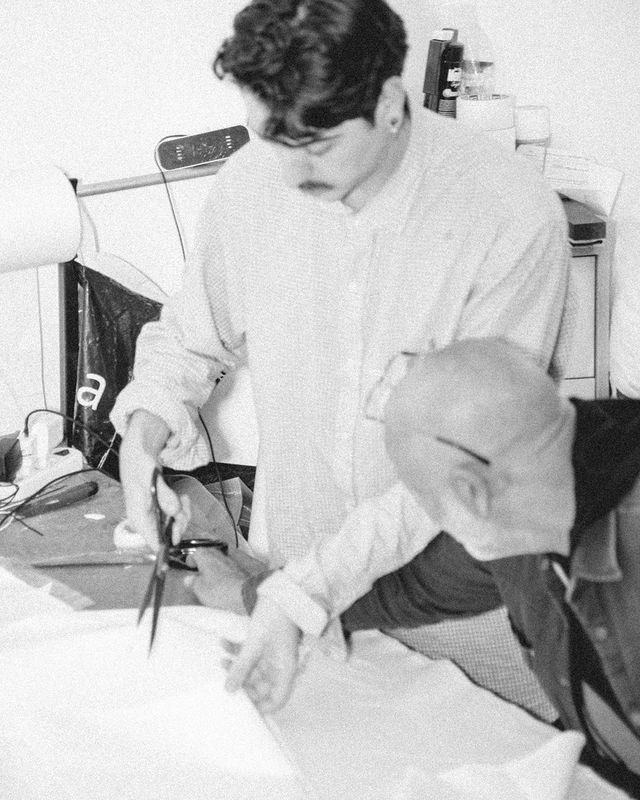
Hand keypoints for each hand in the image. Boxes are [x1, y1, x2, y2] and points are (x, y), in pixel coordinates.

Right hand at [118, 409, 189, 548]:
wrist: (139, 451)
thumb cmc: (138, 464)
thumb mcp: (151, 478)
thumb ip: (163, 496)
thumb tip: (173, 513)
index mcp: (137, 516)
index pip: (152, 541)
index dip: (166, 546)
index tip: (177, 543)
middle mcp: (146, 518)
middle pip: (168, 533)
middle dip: (180, 521)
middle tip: (183, 505)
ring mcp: (154, 513)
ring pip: (175, 523)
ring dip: (183, 512)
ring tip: (181, 497)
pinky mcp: (161, 507)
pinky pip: (176, 514)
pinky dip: (182, 506)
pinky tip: (180, 497)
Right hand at [189, 548, 265, 614]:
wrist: (244, 593)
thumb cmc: (221, 589)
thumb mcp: (199, 589)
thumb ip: (192, 582)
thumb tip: (188, 579)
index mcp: (206, 556)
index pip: (195, 552)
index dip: (191, 559)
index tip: (189, 565)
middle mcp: (219, 555)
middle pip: (208, 554)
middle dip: (202, 561)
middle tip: (198, 571)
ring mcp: (230, 561)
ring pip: (218, 560)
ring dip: (213, 567)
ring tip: (209, 579)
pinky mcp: (239, 570)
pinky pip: (227, 568)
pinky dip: (223, 573)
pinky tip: (221, 583)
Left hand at [224, 597, 300, 712]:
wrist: (282, 591)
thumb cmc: (275, 618)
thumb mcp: (255, 644)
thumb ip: (242, 667)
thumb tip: (229, 690)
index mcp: (284, 670)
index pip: (277, 700)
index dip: (261, 709)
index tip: (242, 711)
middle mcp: (279, 665)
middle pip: (260, 686)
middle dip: (241, 685)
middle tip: (223, 683)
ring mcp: (271, 654)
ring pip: (251, 669)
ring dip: (236, 665)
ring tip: (221, 659)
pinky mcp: (264, 643)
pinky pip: (249, 654)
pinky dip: (237, 650)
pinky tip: (224, 642)